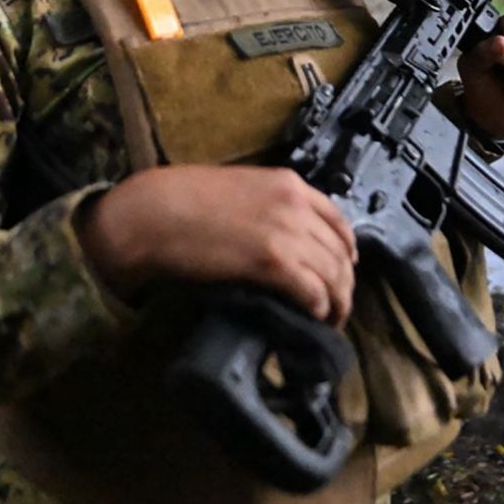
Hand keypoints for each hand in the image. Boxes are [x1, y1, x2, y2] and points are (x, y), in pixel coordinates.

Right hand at [76, 164, 357, 326]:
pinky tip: (312, 318)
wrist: (157, 211)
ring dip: (337, 302)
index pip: (337, 218)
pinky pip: (313, 291)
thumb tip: (281, 236)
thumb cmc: (184, 199)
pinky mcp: (272, 262)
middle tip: (337, 305)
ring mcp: (286, 231)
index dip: (347, 248)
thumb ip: (267, 205)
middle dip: (344, 283)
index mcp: (287, 183)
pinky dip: (318, 309)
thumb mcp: (240, 188)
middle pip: (340, 251)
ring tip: (328, 320)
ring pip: (334, 274)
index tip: (347, 268)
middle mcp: (295, 204)